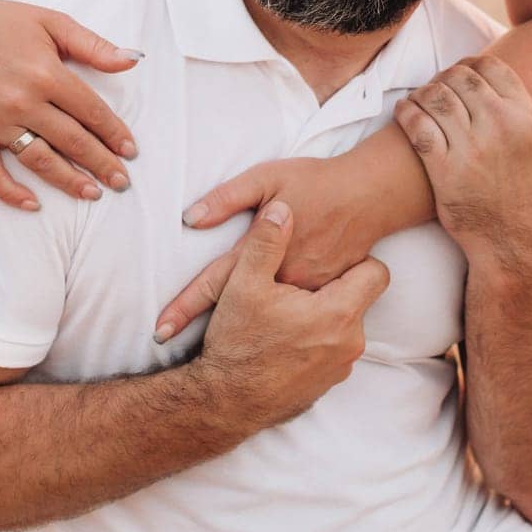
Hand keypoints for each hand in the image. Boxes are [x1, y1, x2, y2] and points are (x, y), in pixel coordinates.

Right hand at [0, 0, 141, 209]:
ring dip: (67, 180)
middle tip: (122, 182)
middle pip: (71, 140)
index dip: (114, 133)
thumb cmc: (4, 23)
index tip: (130, 151)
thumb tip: (133, 61)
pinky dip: (9, 191)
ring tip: (92, 193)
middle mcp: (21, 100)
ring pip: (38, 159)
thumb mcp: (53, 23)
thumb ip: (94, 45)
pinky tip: (32, 205)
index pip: (90, 112)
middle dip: (100, 163)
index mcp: (46, 73)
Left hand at [153, 155, 374, 339]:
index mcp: (265, 253)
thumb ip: (228, 198)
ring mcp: (311, 294)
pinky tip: (276, 346)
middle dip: (215, 334)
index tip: (160, 330)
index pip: (215, 283)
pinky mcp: (333, 301)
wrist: (371, 195)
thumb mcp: (267, 178)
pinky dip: (284, 332)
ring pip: (273, 320)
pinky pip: (302, 320)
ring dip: (251, 337)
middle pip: (241, 310)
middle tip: (177, 350)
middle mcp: (285, 280)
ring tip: (228, 354)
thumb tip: (191, 217)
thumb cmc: (317, 182)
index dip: (185, 307)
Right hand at [195, 201, 389, 429]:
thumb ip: (267, 242)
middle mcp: (350, 343)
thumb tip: (283, 209)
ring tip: (288, 313)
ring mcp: (341, 368)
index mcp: (338, 313)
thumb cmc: (236, 343)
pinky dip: (317, 341)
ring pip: (346, 325)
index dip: (356, 260)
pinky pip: (334, 350)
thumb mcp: (243, 284)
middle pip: (359, 298)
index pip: (377, 272)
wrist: (225, 404)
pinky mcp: (328, 385)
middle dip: (334, 288)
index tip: (328, 260)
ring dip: (325, 316)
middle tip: (298, 287)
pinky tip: (286, 339)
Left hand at [393, 58, 531, 267]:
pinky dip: (407, 113)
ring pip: (435, 96)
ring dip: (424, 92)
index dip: (472, 64)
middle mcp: (498, 127)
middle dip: (446, 77)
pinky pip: (417, 126)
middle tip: (441, 87)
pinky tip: (407, 113)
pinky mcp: (443, 170)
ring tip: (424, 100)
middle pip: (459, 77)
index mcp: (526, 116)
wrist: (515, 243)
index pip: (489, 66)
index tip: (465, 75)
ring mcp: (469, 148)